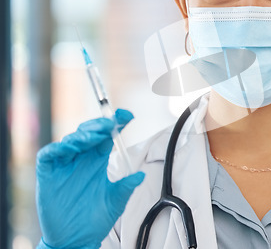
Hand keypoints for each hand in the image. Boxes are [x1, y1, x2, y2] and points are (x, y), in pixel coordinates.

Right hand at [36, 109, 144, 248]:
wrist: (76, 240)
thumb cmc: (96, 218)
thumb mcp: (116, 200)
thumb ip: (126, 186)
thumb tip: (141, 175)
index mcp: (98, 160)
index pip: (107, 135)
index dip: (116, 123)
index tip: (127, 116)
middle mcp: (81, 158)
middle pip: (89, 132)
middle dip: (100, 125)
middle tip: (111, 123)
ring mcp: (64, 164)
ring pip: (71, 139)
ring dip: (83, 135)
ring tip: (95, 136)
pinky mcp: (47, 173)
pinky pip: (49, 154)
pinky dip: (59, 148)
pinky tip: (72, 147)